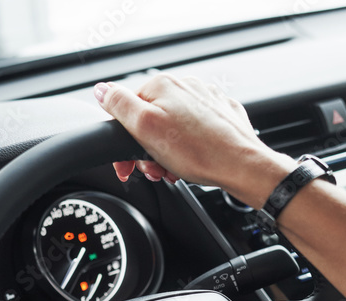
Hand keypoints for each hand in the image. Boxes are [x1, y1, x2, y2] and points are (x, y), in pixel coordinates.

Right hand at [93, 75, 296, 208]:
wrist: (243, 167)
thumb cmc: (199, 151)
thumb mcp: (146, 128)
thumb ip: (119, 105)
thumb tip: (101, 89)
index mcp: (162, 85)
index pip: (126, 109)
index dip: (124, 142)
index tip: (128, 166)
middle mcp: (185, 86)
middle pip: (150, 120)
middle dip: (146, 150)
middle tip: (154, 170)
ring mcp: (206, 100)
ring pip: (172, 129)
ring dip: (166, 153)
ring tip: (173, 170)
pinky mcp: (222, 116)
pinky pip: (195, 133)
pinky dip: (188, 150)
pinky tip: (191, 163)